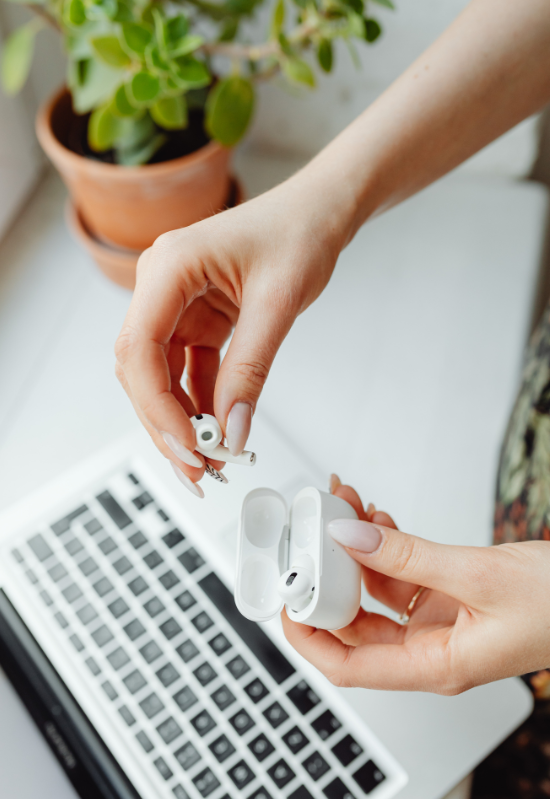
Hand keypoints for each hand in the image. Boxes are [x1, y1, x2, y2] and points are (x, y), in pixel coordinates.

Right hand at [114, 171, 350, 494]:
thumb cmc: (298, 234)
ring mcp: (175, 304)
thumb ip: (250, 370)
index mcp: (169, 267)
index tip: (188, 445)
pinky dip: (201, 401)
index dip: (156, 405)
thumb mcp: (278, 304)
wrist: (317, 212)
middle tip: (197, 468)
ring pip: (160, 375)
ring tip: (210, 460)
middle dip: (165, 422)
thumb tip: (232, 433)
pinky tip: (219, 429)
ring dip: (181, 418)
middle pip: (141, 369)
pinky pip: (187, 369)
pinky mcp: (194, 319)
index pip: (139, 348)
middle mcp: (161, 286)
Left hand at [282, 476, 549, 694]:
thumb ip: (410, 557)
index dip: (309, 636)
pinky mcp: (451, 596)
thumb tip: (349, 538)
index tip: (286, 599)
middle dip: (330, 575)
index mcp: (437, 666)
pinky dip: (386, 545)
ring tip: (344, 506)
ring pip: (377, 590)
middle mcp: (432, 649)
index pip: (349, 667)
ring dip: (357, 550)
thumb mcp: (479, 576)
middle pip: (355, 622)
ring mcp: (440, 622)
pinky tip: (376, 519)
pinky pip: (403, 573)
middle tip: (312, 532)